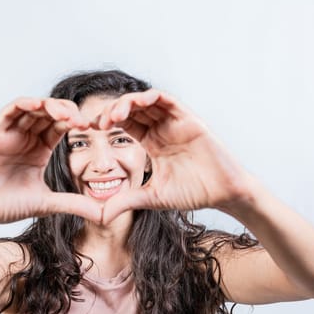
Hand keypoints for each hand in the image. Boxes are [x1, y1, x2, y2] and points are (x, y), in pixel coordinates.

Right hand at [0, 97, 101, 227]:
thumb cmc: (8, 207)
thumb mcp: (47, 203)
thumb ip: (75, 204)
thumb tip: (104, 214)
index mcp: (40, 149)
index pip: (61, 127)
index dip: (76, 123)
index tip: (92, 127)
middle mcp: (27, 137)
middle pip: (50, 113)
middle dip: (68, 113)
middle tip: (82, 122)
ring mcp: (10, 133)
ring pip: (33, 108)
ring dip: (50, 106)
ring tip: (65, 114)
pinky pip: (10, 110)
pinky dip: (24, 104)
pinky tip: (38, 105)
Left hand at [98, 90, 253, 222]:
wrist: (223, 193)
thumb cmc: (193, 193)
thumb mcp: (152, 197)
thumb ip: (127, 201)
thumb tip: (101, 216)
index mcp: (152, 142)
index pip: (125, 123)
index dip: (107, 121)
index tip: (90, 128)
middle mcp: (161, 128)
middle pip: (132, 109)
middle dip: (113, 111)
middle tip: (99, 122)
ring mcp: (175, 122)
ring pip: (147, 101)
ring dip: (128, 102)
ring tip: (114, 114)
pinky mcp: (189, 120)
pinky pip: (168, 101)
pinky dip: (152, 97)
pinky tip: (139, 102)